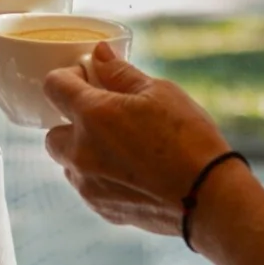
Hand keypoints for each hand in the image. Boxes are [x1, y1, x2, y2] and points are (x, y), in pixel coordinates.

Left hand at [41, 42, 230, 235]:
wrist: (209, 198)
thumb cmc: (189, 140)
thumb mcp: (159, 93)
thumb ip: (121, 73)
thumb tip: (99, 55)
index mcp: (92, 115)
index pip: (53, 86)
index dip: (69, 77)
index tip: (89, 78)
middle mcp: (80, 152)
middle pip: (54, 132)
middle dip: (73, 123)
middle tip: (106, 118)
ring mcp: (88, 185)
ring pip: (69, 163)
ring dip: (85, 152)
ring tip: (124, 149)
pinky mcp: (102, 209)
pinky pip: (88, 187)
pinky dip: (100, 177)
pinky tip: (133, 173)